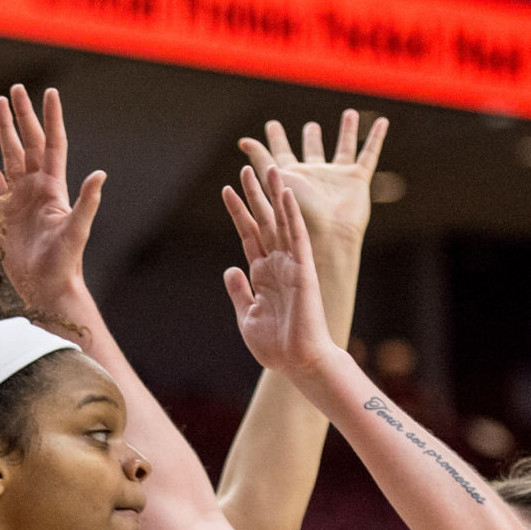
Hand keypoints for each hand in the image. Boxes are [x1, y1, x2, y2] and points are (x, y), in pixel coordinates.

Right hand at [0, 85, 104, 315]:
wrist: (44, 286)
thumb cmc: (64, 262)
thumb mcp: (76, 230)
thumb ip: (87, 202)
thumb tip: (100, 175)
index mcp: (54, 187)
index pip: (53, 144)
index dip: (51, 118)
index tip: (50, 92)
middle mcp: (36, 187)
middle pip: (28, 142)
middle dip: (23, 115)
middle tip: (16, 89)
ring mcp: (18, 197)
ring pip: (9, 155)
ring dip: (3, 130)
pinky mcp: (2, 211)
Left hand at [222, 164, 336, 378]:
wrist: (298, 361)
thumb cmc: (275, 345)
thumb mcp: (247, 315)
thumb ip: (239, 290)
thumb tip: (230, 268)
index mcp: (263, 274)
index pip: (248, 235)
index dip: (238, 212)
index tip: (226, 190)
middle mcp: (277, 264)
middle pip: (263, 222)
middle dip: (254, 195)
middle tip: (247, 168)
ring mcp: (291, 265)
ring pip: (281, 222)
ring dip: (274, 196)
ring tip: (268, 168)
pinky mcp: (304, 269)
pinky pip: (297, 236)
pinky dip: (290, 214)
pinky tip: (286, 193)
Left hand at [238, 111, 387, 249]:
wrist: (325, 235)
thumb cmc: (295, 213)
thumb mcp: (273, 182)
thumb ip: (261, 160)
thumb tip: (243, 141)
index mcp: (291, 178)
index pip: (280, 154)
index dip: (276, 139)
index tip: (271, 125)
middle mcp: (314, 177)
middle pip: (313, 152)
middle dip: (311, 139)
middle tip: (310, 126)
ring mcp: (337, 179)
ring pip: (343, 149)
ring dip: (347, 131)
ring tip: (349, 114)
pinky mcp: (357, 181)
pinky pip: (368, 154)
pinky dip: (376, 138)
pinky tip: (383, 122)